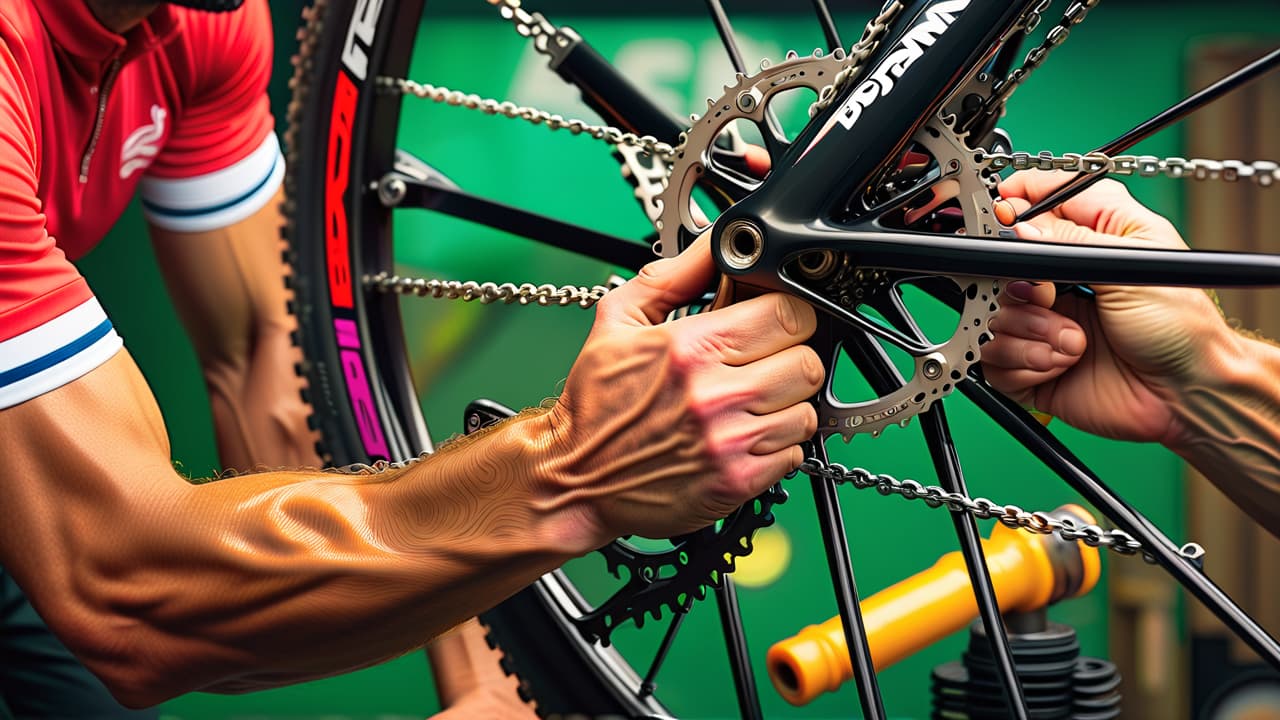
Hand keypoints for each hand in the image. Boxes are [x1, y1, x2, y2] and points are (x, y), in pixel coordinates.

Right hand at [545, 233, 822, 547]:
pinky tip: (744, 436)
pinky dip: (778, 446)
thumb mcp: (617, 320)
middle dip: (792, 358)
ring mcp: (729, 442)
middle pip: (808, 363)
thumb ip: (674, 275)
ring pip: (807, 411)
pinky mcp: (737, 482)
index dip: (788, 313)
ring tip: (750, 403)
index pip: (789, 314)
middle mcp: (714, 394)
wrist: (574, 479)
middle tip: (764, 363)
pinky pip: (794, 455)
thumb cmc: (595, 403)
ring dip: (787, 405)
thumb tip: (717, 245)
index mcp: (690, 347)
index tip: (773, 321)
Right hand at [983, 172, 1237, 443]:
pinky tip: (1061, 363)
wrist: (1186, 394)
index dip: (1014, 203)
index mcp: (1091, 239)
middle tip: (1050, 297)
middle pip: (1001, 264)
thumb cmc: (1181, 328)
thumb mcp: (1132, 265)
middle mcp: (1061, 279)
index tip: (1002, 216)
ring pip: (993, 313)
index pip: (1039, 201)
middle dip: (1020, 286)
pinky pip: (994, 358)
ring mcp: (1042, 323)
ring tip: (1073, 342)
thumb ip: (1069, 240)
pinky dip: (1026, 362)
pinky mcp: (1031, 364)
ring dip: (1031, 331)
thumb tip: (1019, 224)